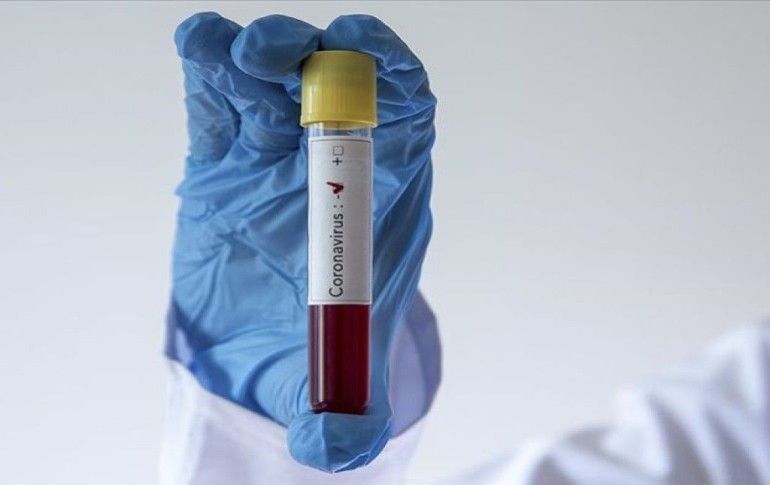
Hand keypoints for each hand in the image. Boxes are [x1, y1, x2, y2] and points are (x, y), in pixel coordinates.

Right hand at [168, 12, 435, 471]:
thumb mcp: (333, 395)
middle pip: (340, 85)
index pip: (403, 118)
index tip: (364, 48)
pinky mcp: (222, 157)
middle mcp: (331, 165)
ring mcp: (274, 154)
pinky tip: (198, 47)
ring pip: (273, 81)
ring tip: (226, 53)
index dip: (390, 75)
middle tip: (273, 59)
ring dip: (254, 55)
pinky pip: (219, 101)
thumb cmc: (313, 357)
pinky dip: (209, 69)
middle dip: (314, 58)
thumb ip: (344, 422)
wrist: (255, 352)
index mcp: (379, 201)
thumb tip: (337, 448)